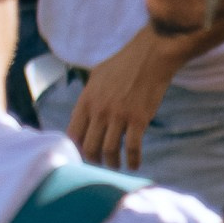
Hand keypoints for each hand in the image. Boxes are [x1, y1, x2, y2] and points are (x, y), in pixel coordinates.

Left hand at [66, 28, 175, 168]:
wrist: (150, 57)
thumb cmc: (123, 65)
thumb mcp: (96, 77)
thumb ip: (88, 98)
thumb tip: (82, 116)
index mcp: (86, 100)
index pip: (73, 134)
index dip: (76, 149)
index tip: (82, 155)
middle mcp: (99, 110)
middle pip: (89, 147)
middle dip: (93, 160)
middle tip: (100, 163)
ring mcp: (118, 116)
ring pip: (109, 151)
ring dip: (112, 163)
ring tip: (116, 165)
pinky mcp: (138, 119)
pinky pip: (132, 147)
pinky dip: (133, 160)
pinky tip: (134, 165)